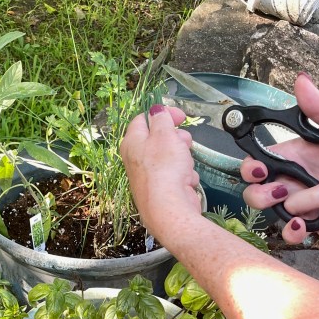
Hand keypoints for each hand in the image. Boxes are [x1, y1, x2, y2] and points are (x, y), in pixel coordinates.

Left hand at [120, 105, 202, 246]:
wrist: (169, 208)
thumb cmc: (165, 167)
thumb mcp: (164, 134)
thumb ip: (161, 118)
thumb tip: (155, 109)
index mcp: (132, 142)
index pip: (143, 119)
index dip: (163, 114)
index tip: (181, 116)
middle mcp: (136, 159)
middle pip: (159, 139)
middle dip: (177, 139)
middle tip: (185, 142)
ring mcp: (148, 177)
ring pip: (170, 158)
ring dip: (183, 158)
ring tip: (186, 164)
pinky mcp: (161, 191)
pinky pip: (176, 176)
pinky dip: (184, 176)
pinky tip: (187, 181)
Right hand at [242, 74, 318, 242]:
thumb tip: (302, 81)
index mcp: (288, 155)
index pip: (254, 164)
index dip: (249, 169)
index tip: (260, 168)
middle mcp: (289, 179)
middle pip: (254, 194)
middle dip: (262, 194)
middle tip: (283, 188)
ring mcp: (300, 201)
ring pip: (281, 210)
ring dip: (306, 202)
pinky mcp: (314, 219)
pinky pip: (293, 232)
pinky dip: (294, 232)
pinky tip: (304, 225)